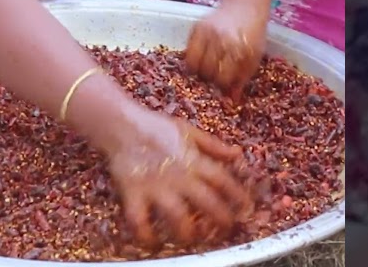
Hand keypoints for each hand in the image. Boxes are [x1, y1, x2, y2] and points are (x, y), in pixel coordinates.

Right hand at [107, 108, 250, 245]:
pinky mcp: (133, 192)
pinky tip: (152, 243)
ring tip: (191, 239)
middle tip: (226, 229)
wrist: (121, 123)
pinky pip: (139, 220)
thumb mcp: (188, 130)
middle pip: (206, 202)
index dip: (238, 195)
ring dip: (187, 233)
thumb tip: (237, 155)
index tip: (247, 208)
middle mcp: (178, 175)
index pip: (222, 180)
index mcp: (192, 160)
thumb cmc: (156, 126)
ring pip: (177, 216)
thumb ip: (213, 145)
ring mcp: (155, 186)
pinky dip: (145, 235)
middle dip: (221, 219)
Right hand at [185, 1, 267, 98]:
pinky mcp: (197, 27)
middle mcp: (222, 41)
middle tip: (214, 77)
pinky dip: (192, 59)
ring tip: (206, 70)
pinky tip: (200, 59)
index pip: (223, 79)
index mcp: (239, 50)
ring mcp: (207, 33)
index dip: (222, 85)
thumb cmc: (253, 34)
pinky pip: (188, 52)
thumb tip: (232, 101)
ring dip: (199, 71)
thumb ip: (243, 79)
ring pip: (194, 65)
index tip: (224, 85)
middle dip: (210, 79)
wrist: (245, 6)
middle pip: (207, 73)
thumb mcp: (254, 57)